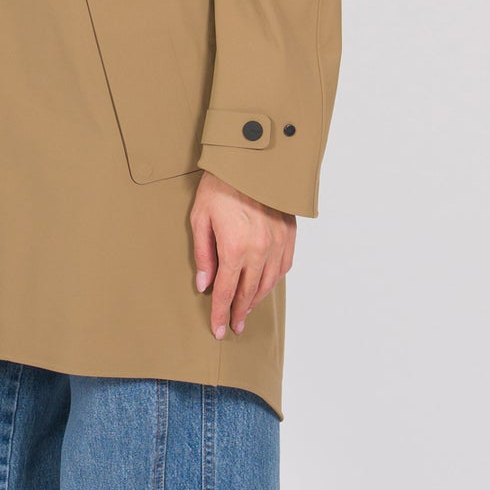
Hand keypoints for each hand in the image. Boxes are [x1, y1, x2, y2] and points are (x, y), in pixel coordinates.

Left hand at [190, 170, 294, 337]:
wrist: (251, 159)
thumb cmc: (220, 185)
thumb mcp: (200, 218)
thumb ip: (203, 255)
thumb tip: (203, 284)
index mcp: (234, 248)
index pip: (225, 292)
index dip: (220, 314)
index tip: (218, 330)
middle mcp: (259, 250)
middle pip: (248, 292)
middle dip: (239, 313)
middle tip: (235, 327)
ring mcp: (277, 243)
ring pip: (268, 283)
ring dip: (257, 300)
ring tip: (247, 311)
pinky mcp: (289, 234)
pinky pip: (284, 267)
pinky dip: (274, 281)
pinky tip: (266, 286)